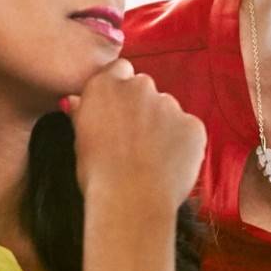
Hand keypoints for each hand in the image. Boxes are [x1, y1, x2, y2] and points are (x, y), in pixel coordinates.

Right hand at [62, 59, 205, 218]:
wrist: (131, 200)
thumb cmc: (98, 174)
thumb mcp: (79, 139)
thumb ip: (84, 113)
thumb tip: (77, 101)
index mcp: (106, 86)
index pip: (119, 70)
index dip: (119, 90)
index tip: (118, 110)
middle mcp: (139, 87)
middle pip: (144, 89)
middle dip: (142, 107)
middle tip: (134, 140)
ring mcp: (170, 104)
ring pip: (167, 110)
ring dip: (162, 126)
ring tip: (151, 159)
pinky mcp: (193, 125)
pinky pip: (187, 129)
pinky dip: (182, 143)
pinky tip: (169, 165)